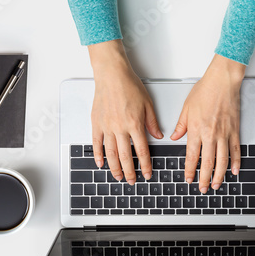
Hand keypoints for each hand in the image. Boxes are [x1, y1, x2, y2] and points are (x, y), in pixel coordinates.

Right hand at [88, 41, 162, 183]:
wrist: (111, 75)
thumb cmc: (129, 86)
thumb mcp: (147, 103)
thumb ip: (152, 122)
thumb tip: (158, 136)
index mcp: (134, 124)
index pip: (141, 150)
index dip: (144, 165)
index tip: (147, 174)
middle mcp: (120, 128)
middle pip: (125, 156)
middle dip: (129, 171)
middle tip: (131, 181)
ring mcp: (106, 127)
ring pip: (110, 153)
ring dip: (114, 168)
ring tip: (118, 176)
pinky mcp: (96, 124)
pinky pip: (96, 143)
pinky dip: (98, 155)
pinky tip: (100, 164)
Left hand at [170, 55, 245, 193]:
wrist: (222, 81)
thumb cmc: (205, 91)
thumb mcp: (186, 109)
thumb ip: (180, 125)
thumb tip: (174, 136)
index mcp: (196, 130)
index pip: (192, 156)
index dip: (190, 170)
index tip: (188, 179)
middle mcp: (211, 135)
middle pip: (208, 163)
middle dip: (204, 178)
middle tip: (202, 188)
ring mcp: (224, 134)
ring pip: (222, 160)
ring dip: (220, 175)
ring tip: (217, 184)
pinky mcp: (235, 130)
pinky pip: (236, 150)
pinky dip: (236, 162)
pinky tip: (234, 171)